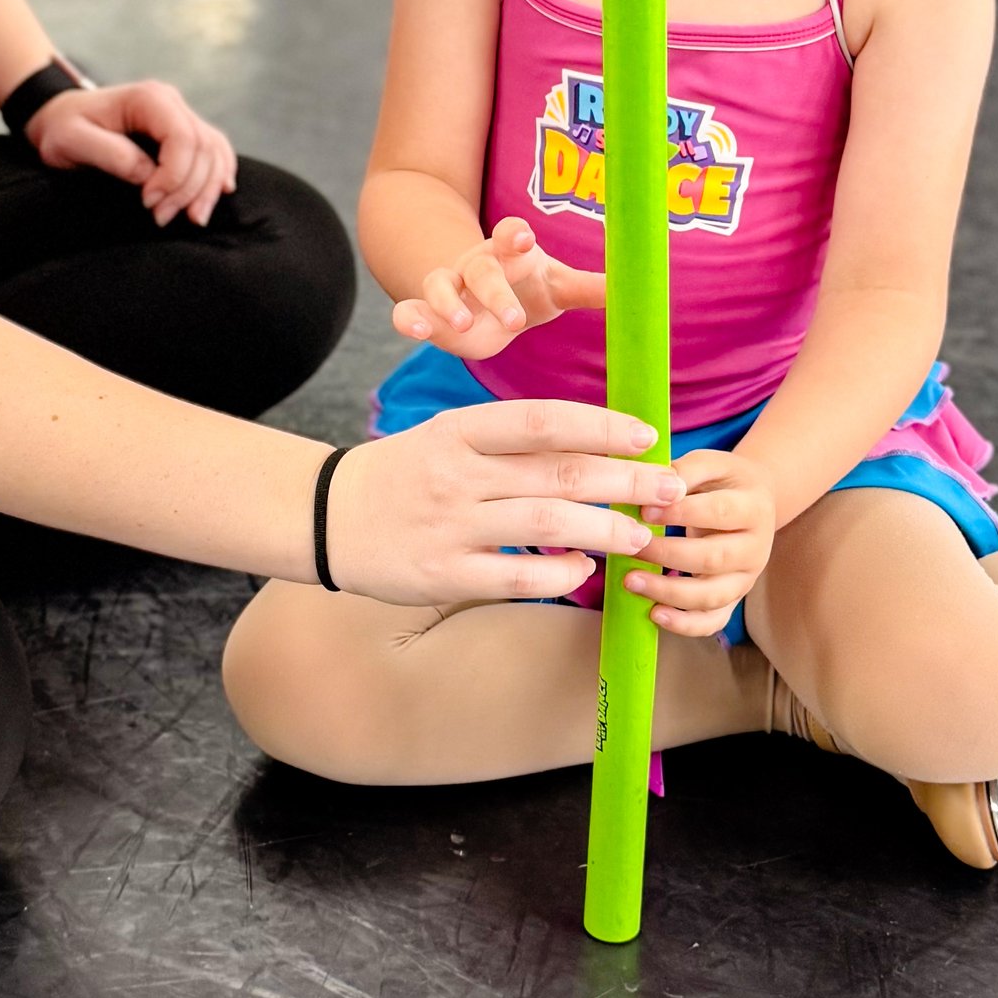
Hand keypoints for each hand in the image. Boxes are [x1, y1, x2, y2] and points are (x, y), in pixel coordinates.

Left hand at [30, 78, 236, 227]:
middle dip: (188, 190)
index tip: (147, 202)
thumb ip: (111, 155)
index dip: (173, 175)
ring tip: (190, 219)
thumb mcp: (72, 141)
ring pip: (214, 152)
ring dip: (206, 189)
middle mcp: (171, 102)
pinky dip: (218, 175)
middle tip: (160, 218)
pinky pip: (215, 151)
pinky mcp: (183, 132)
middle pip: (203, 148)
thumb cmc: (62, 128)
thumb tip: (148, 176)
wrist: (59, 117)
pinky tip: (217, 195)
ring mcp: (180, 115)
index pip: (182, 137)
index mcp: (147, 99)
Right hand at [322, 398, 683, 608]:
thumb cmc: (405, 473)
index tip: (647, 434)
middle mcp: (457, 474)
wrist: (328, 517)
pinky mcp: (443, 574)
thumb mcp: (448, 437)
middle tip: (669, 488)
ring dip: (604, 529)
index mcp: (459, 431)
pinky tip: (582, 569)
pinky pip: (517, 576)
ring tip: (641, 534)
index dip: (602, 426)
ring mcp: (450, 525)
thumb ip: (510, 442)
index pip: (544, 421)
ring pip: (546, 524)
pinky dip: (559, 573)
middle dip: (624, 480)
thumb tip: (595, 447)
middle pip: (558, 473)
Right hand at [390, 216, 605, 362]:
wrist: (482, 296)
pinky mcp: (428, 312)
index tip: (526, 239)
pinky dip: (407, 319)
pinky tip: (411, 329)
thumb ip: (592, 288)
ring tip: (462, 323)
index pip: (512, 234)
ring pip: (440, 285)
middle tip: (514, 319)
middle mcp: (477, 264)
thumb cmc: (528, 287)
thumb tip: (643, 287)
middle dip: (494, 290)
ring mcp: (449, 286)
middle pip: (481, 268)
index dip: (516, 235)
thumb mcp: (558, 287)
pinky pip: (409, 310)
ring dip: (448, 303)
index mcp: (511, 252)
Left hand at [623, 445, 776, 637]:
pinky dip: (685, 625)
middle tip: (631, 547)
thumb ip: (685, 471)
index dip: (681, 513)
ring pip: (712, 595)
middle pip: (715, 558)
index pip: (719, 513)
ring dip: (669, 593)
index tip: (643, 510)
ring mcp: (746, 578)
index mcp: (754, 508)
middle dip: (668, 555)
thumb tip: (652, 487)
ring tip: (631, 582)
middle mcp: (757, 548)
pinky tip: (654, 614)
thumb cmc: (723, 481)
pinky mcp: (733, 599)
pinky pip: (713, 621)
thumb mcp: (711, 463)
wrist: (754, 503)